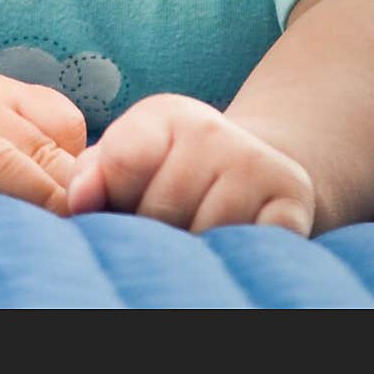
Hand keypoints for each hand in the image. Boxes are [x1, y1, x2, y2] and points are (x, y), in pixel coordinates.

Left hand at [66, 93, 315, 234]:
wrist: (252, 174)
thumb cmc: (171, 177)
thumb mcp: (127, 162)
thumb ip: (92, 175)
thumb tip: (80, 199)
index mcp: (166, 114)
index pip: (123, 162)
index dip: (115, 198)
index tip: (121, 204)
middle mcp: (214, 129)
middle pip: (161, 209)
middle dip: (152, 232)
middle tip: (163, 228)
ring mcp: (257, 164)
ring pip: (203, 235)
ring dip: (192, 252)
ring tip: (193, 236)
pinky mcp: (293, 204)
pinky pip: (249, 249)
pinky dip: (231, 259)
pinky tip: (225, 246)